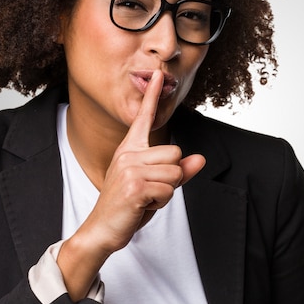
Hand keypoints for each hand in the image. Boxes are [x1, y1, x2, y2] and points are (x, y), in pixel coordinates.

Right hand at [89, 69, 205, 252]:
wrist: (103, 229)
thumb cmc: (129, 206)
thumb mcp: (155, 185)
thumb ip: (178, 171)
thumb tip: (200, 159)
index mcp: (130, 149)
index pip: (143, 118)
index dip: (152, 95)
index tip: (158, 73)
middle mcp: (128, 154)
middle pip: (176, 153)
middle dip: (172, 176)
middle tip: (150, 189)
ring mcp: (130, 169)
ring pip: (175, 172)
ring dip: (167, 191)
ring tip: (145, 197)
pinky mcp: (135, 186)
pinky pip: (168, 190)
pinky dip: (161, 202)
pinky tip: (143, 205)